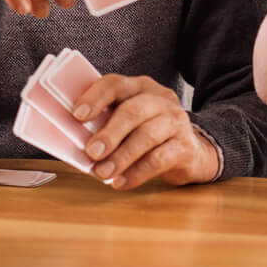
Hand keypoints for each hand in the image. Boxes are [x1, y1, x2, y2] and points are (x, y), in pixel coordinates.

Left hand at [71, 74, 222, 188]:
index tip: (77, 115)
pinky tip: (121, 182)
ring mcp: (176, 121)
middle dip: (109, 133)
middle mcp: (160, 100)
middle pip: (133, 111)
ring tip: (103, 172)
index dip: (95, 97)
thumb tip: (75, 143)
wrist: (192, 152)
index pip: (115, 84)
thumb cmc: (150, 135)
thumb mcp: (129, 122)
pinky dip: (136, 173)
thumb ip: (106, 124)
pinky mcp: (184, 146)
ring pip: (147, 136)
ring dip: (121, 156)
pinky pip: (159, 159)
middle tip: (91, 152)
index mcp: (140, 88)